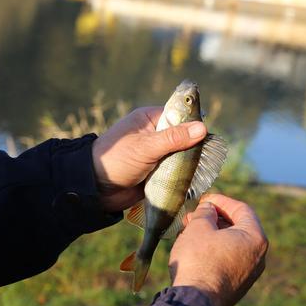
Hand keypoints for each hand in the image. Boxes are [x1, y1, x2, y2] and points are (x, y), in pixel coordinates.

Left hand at [92, 107, 206, 212]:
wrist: (95, 189)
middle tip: (209, 157)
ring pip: (181, 155)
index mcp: (149, 119)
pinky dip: (183, 176)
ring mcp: (156, 154)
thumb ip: (173, 139)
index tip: (210, 136)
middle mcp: (154, 134)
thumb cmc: (116, 159)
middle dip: (195, 147)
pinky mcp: (157, 171)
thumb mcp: (146, 147)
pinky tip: (195, 180)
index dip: (194, 124)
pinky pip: (175, 171)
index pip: (179, 115)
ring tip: (205, 171)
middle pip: (183, 136)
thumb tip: (203, 128)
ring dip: (190, 163)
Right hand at [169, 194, 268, 305]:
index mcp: (255, 237)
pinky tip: (195, 247)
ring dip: (212, 233)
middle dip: (215, 217)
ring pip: (232, 243)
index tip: (205, 199)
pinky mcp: (237, 284)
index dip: (221, 200)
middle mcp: (258, 255)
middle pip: (238, 226)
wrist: (196, 301)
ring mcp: (249, 272)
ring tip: (190, 230)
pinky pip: (228, 258)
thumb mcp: (198, 227)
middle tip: (195, 214)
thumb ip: (205, 212)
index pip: (242, 209)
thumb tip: (208, 209)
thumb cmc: (198, 261)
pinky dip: (214, 249)